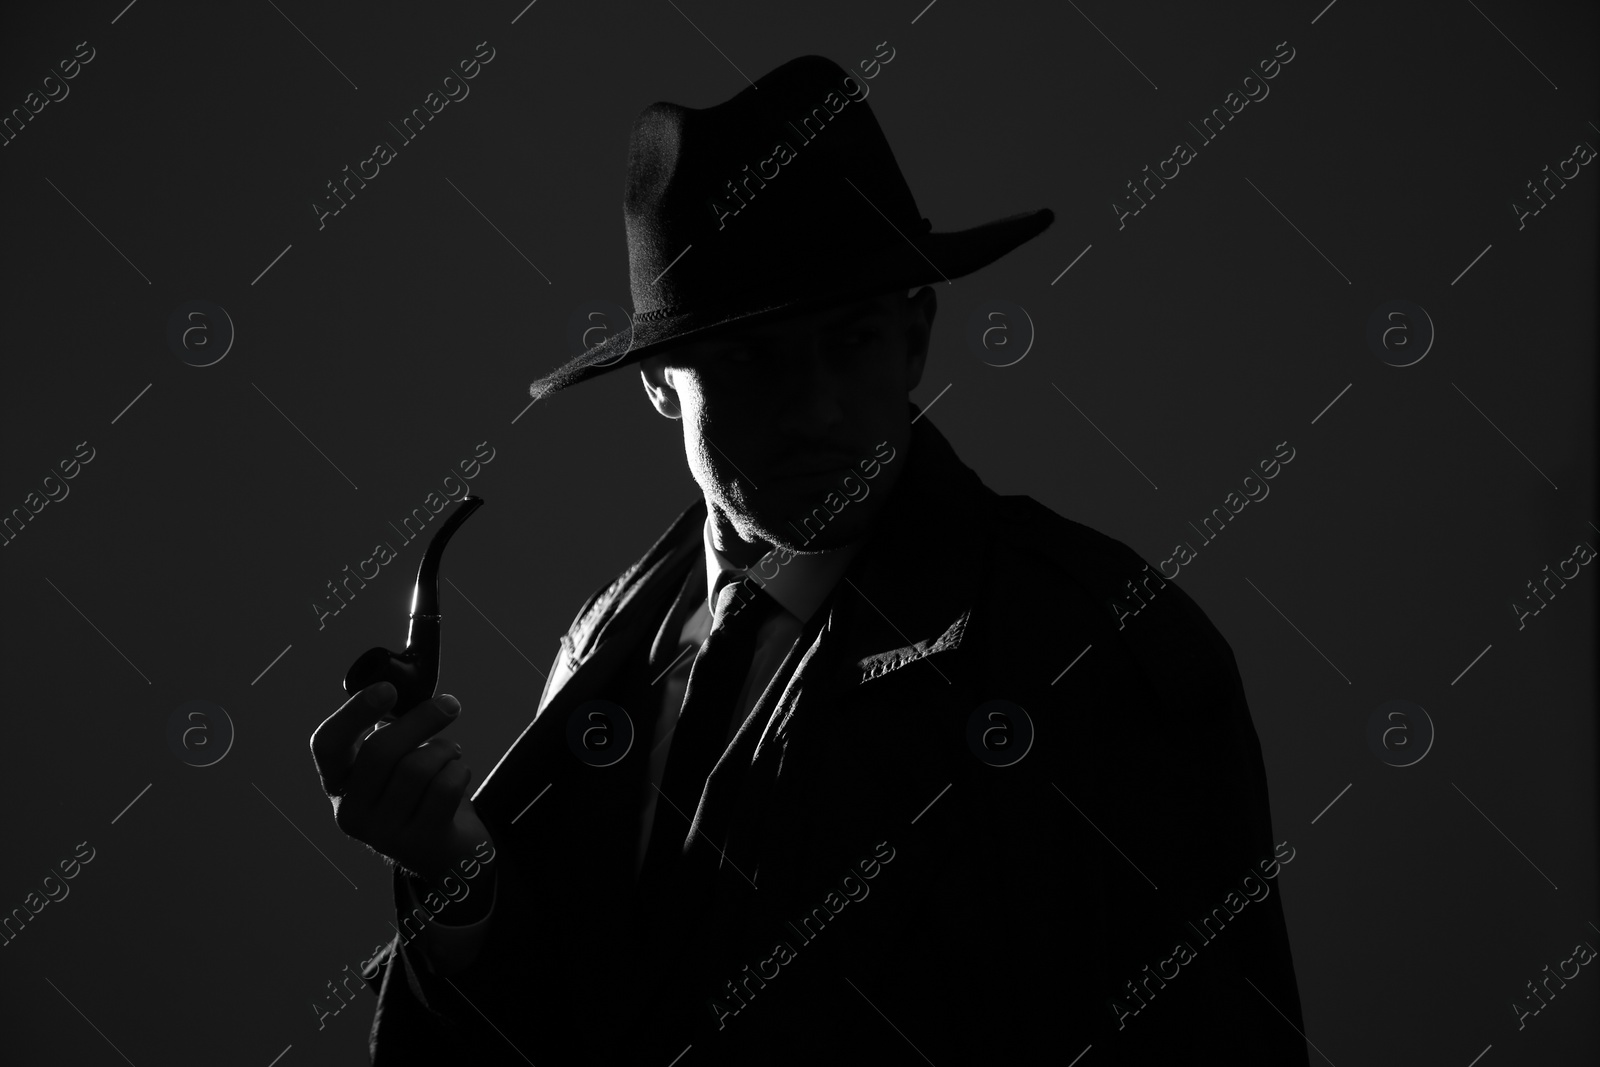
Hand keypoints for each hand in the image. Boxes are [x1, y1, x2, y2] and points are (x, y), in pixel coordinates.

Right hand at [309, 681, 493, 885]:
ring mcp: (383, 833)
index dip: (354, 713)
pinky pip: (445, 787)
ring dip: (444, 750)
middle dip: (422, 719)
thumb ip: (391, 730)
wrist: (445, 853)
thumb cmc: (417, 792)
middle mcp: (351, 812)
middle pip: (380, 751)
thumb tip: (406, 687)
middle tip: (450, 705)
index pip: (327, 744)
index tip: (388, 689)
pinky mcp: (419, 843)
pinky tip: (457, 776)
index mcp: (338, 783)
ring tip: (449, 754)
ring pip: (418, 767)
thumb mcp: (394, 763)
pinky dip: (459, 771)